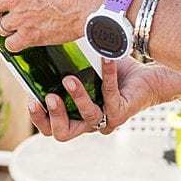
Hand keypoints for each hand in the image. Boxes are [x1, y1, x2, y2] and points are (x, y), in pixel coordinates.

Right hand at [29, 57, 166, 140]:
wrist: (148, 80)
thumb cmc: (114, 76)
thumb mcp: (84, 73)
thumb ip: (66, 68)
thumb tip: (46, 47)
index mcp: (74, 117)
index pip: (50, 128)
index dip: (38, 119)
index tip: (32, 100)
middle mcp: (88, 123)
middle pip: (63, 133)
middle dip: (54, 117)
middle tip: (50, 98)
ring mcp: (106, 120)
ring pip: (88, 117)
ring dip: (77, 97)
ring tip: (69, 79)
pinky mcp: (122, 111)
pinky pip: (110, 94)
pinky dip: (107, 74)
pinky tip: (104, 59)